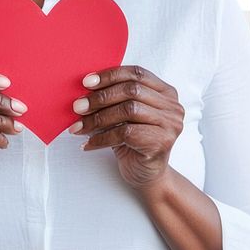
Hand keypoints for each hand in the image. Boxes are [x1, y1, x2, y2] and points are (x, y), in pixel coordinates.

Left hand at [68, 64, 184, 190]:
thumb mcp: (124, 116)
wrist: (146, 175)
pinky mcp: (161, 142)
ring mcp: (170, 124)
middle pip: (132, 90)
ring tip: (79, 127)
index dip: (110, 75)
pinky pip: (125, 133)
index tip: (86, 83)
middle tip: (77, 107)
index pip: (136, 73)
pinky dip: (102, 138)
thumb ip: (115, 99)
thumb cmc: (133, 143)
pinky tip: (89, 143)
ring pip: (128, 110)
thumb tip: (85, 90)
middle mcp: (172, 106)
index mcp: (165, 92)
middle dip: (100, 97)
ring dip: (98, 118)